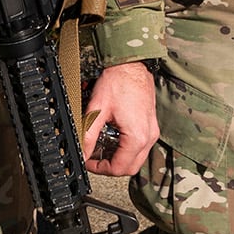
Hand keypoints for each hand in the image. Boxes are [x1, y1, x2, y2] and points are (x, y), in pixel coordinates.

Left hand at [81, 60, 156, 176]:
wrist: (131, 64)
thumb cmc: (118, 81)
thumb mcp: (97, 110)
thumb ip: (88, 135)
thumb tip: (81, 152)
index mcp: (136, 136)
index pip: (119, 168)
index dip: (100, 169)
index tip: (89, 161)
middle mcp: (148, 136)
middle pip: (130, 167)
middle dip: (110, 166)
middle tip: (94, 158)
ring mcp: (152, 131)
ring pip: (137, 158)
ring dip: (119, 158)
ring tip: (102, 148)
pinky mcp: (151, 125)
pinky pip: (140, 146)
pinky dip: (126, 148)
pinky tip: (113, 138)